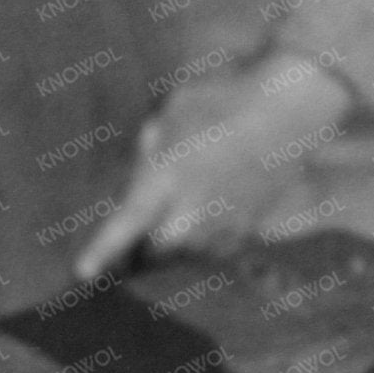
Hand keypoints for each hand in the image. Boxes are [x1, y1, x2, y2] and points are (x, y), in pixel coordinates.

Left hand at [76, 51, 356, 279]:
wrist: (291, 107)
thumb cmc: (226, 99)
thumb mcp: (173, 112)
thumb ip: (151, 147)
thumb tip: (142, 173)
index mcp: (168, 178)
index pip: (127, 224)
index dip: (102, 251)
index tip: (82, 273)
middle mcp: (196, 209)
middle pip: (157, 250)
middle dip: (144, 246)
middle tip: (139, 234)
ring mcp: (227, 221)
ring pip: (189, 252)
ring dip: (177, 243)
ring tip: (179, 218)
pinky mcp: (252, 225)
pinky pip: (218, 246)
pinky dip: (206, 237)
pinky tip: (208, 216)